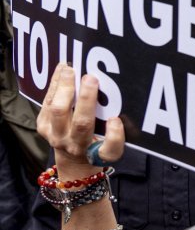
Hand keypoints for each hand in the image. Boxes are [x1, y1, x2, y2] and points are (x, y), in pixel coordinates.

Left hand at [37, 63, 124, 181]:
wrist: (73, 160)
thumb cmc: (97, 148)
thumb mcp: (111, 148)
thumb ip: (115, 136)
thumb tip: (115, 117)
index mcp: (97, 154)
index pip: (109, 149)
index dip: (113, 135)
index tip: (116, 120)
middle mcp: (76, 146)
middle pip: (81, 123)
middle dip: (86, 100)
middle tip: (91, 78)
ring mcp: (55, 136)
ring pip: (57, 110)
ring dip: (64, 88)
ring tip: (70, 70)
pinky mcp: (42, 126)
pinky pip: (47, 102)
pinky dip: (55, 84)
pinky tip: (61, 71)